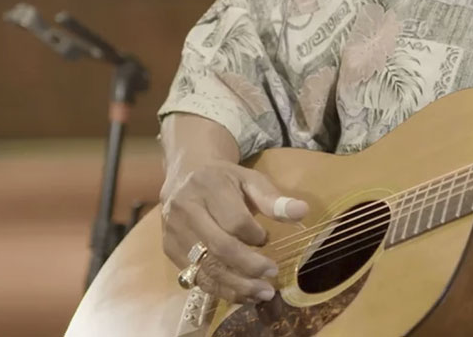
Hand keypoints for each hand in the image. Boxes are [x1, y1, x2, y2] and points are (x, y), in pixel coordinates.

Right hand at [160, 161, 307, 302]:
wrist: (185, 177)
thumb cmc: (225, 180)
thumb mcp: (250, 180)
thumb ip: (274, 199)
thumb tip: (302, 211)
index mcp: (208, 187)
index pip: (234, 220)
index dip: (255, 235)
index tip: (268, 239)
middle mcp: (185, 210)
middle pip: (219, 246)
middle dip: (249, 266)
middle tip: (273, 274)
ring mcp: (174, 233)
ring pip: (205, 267)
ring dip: (237, 285)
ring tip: (263, 293)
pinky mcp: (169, 250)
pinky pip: (196, 277)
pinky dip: (221, 289)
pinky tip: (243, 294)